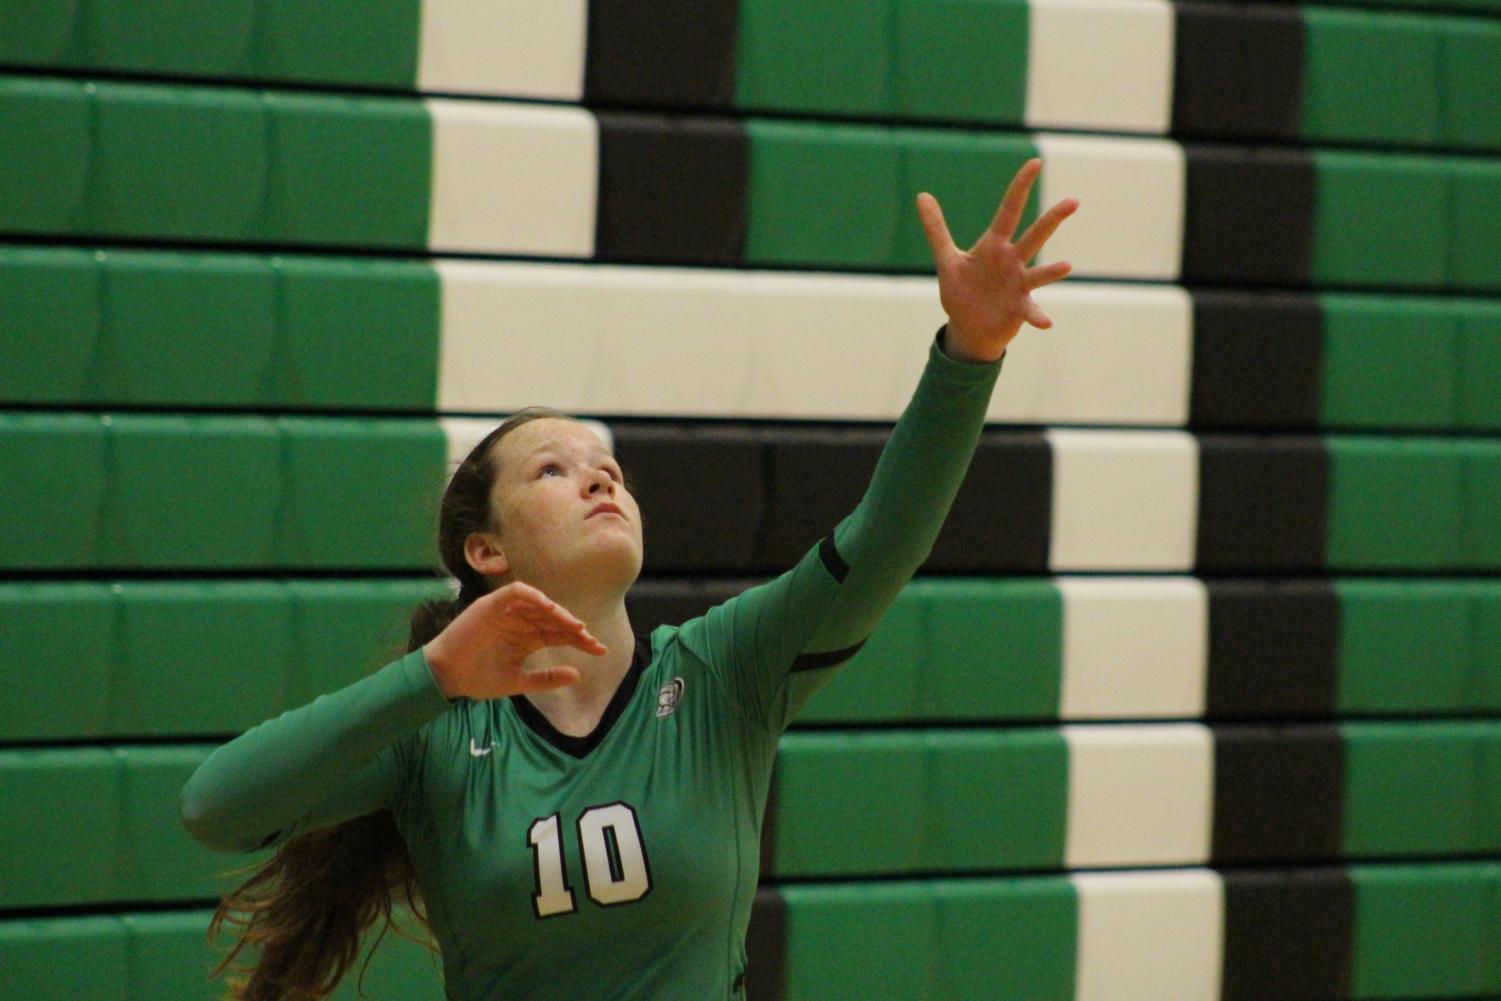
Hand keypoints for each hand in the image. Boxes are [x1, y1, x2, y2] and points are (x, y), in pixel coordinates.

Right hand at [423, 581, 605, 698]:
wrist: (447, 676)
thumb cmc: (480, 678)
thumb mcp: (518, 682)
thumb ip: (546, 679)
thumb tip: (578, 675)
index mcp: (530, 639)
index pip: (561, 635)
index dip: (581, 641)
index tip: (600, 651)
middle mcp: (523, 622)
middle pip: (555, 619)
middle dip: (573, 628)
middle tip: (589, 638)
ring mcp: (508, 612)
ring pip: (539, 604)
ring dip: (557, 612)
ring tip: (573, 625)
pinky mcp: (492, 604)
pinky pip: (515, 592)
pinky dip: (532, 595)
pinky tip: (546, 606)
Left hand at [916, 157, 1077, 363]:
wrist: (970, 327)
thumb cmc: (962, 290)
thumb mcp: (947, 259)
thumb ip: (936, 228)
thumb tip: (922, 195)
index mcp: (994, 245)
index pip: (1010, 210)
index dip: (1020, 187)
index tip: (1035, 162)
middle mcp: (1012, 261)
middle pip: (1034, 236)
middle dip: (1052, 219)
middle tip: (1073, 201)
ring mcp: (1019, 284)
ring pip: (1039, 273)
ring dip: (1052, 271)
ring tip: (1067, 266)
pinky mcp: (1019, 309)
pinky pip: (1031, 311)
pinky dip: (1038, 316)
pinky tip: (1045, 323)